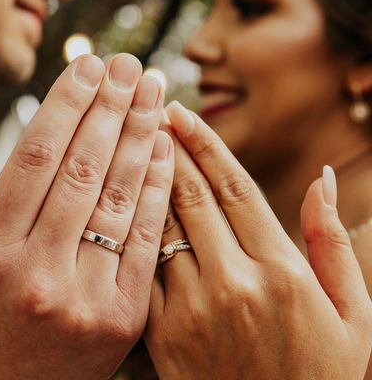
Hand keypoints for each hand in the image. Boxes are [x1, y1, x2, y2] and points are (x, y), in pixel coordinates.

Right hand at [0, 54, 174, 378]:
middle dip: (110, 108)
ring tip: (153, 91)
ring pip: (119, 198)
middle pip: (82, 170)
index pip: (34, 158)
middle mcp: (37, 275)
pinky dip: (159, 186)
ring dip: (140, 136)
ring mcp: (85, 297)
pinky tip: (165, 146)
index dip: (66, 105)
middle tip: (130, 65)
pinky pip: (147, 237)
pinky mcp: (124, 315)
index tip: (89, 66)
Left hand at [145, 101, 371, 379]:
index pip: (235, 187)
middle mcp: (233, 282)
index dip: (204, 144)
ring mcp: (191, 308)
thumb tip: (322, 179)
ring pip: (158, 224)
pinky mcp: (160, 332)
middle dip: (166, 147)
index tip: (180, 112)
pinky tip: (117, 200)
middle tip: (143, 111)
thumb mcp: (352, 316)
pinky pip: (138, 265)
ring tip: (125, 141)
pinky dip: (129, 228)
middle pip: (190, 196)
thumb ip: (332, 244)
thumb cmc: (318, 377)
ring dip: (141, 178)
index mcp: (282, 271)